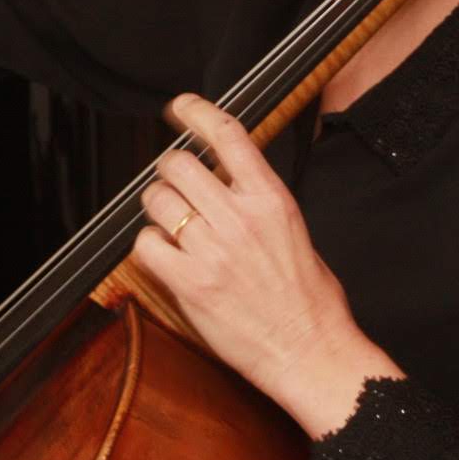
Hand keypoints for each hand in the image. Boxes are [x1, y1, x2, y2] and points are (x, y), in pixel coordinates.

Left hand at [135, 92, 401, 436]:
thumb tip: (227, 179)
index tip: (180, 107)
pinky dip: (149, 246)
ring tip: (172, 226)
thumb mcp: (295, 230)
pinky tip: (166, 256)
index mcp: (271, 199)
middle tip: (173, 185)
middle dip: (169, 171)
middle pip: (178, 164)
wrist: (311, 351)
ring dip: (158, 208)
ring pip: (158, 200)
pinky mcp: (190, 283)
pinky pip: (147, 244)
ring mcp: (212, 249)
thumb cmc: (310, 300)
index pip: (226, 135)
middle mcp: (239, 218)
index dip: (196, 112)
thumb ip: (258, 200)